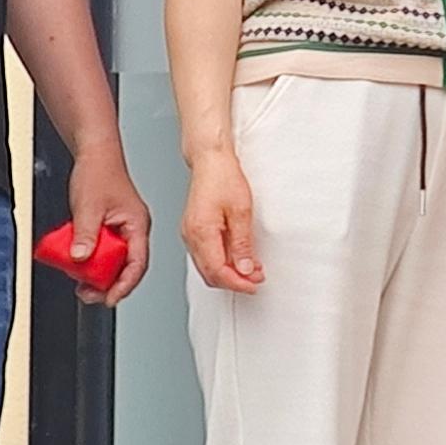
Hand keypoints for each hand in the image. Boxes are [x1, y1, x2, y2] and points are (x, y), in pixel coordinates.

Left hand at [60, 141, 154, 306]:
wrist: (93, 153)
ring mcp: (119, 229)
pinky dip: (88, 258)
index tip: (108, 299)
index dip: (124, 285)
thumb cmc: (99, 171)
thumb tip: (80, 259)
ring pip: (111, 260)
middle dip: (106, 283)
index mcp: (137, 225)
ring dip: (95, 271)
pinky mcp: (107, 228)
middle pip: (124, 267)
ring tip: (77, 278)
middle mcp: (132, 230)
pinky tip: (75, 260)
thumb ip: (85, 234)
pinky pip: (100, 249)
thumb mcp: (89, 206)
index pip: (137, 264)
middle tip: (87, 292)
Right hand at [181, 147, 262, 294]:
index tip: (254, 285)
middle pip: (210, 274)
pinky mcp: (193, 230)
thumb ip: (242, 244)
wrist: (210, 160)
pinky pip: (206, 255)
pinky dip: (222, 262)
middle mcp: (191, 236)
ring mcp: (190, 234)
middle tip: (256, 280)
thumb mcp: (242, 212)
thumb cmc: (223, 177)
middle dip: (234, 281)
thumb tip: (245, 268)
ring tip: (251, 270)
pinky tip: (236, 259)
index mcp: (201, 232)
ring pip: (207, 267)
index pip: (218, 271)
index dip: (238, 283)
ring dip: (229, 273)